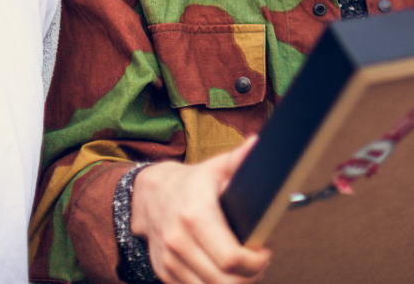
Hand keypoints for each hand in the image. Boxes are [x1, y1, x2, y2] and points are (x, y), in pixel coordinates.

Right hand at [131, 138, 270, 283]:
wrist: (149, 195)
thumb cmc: (191, 182)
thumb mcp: (216, 167)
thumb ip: (239, 159)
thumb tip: (259, 144)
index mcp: (196, 214)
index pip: (231, 257)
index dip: (255, 262)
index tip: (265, 252)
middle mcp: (179, 240)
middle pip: (223, 280)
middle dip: (249, 277)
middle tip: (259, 264)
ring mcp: (169, 259)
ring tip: (245, 269)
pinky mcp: (164, 271)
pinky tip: (225, 273)